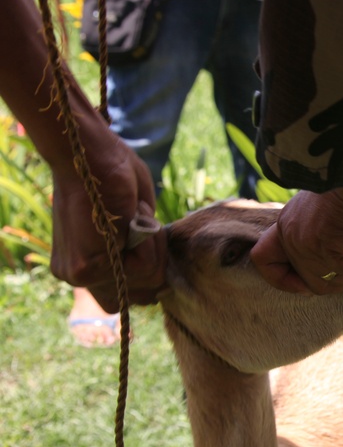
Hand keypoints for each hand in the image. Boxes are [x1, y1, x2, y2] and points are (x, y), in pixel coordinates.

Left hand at [49, 136, 165, 311]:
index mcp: (83, 267)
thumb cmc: (111, 173)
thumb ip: (138, 249)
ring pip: (148, 280)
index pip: (132, 294)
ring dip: (153, 244)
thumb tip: (162, 278)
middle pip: (143, 295)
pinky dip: (149, 240)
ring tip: (131, 214)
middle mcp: (76, 277)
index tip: (141, 231)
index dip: (150, 264)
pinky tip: (129, 216)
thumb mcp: (131, 220)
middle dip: (154, 258)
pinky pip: (144, 268)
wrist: (85, 150)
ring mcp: (79, 275)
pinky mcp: (87, 268)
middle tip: (137, 221)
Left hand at [251, 162, 342, 293]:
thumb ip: (332, 231)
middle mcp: (291, 234)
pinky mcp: (326, 245)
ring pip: (336, 283)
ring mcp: (305, 242)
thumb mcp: (335, 207)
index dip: (284, 281)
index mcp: (288, 221)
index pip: (264, 261)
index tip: (310, 281)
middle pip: (313, 284)